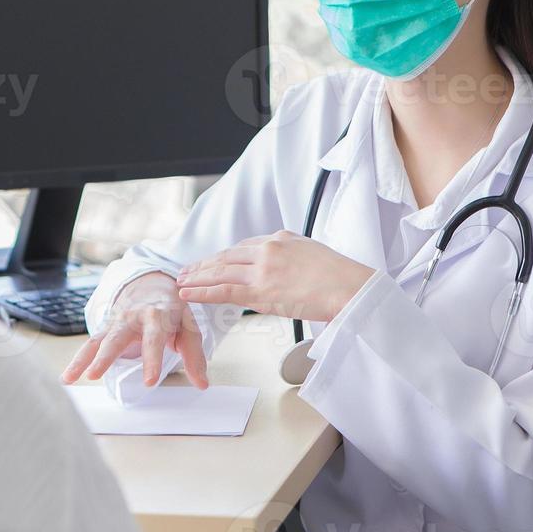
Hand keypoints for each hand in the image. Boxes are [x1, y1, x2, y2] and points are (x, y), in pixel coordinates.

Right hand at [59, 272, 208, 389]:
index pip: (154, 339)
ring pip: (96, 340)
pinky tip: (67, 378)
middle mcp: (132, 318)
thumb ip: (194, 356)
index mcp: (157, 316)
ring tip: (72, 378)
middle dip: (105, 357)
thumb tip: (201, 384)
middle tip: (94, 375)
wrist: (152, 283)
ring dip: (83, 359)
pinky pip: (89, 345)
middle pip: (116, 338)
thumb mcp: (189, 326)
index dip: (152, 360)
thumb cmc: (172, 309)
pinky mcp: (105, 328)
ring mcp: (116, 322)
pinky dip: (77, 360)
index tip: (149, 382)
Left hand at [175, 231, 375, 321]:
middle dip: (204, 264)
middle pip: (226, 257)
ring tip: (182, 281)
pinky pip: (223, 291)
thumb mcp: (312, 253)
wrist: (351, 288)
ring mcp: (262, 269)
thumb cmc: (341, 278)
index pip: (243, 247)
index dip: (224, 257)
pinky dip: (202, 291)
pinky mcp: (261, 290)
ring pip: (220, 272)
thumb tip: (284, 267)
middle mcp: (267, 249)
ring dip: (197, 277)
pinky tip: (188, 293)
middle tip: (187, 270)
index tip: (212, 262)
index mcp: (280, 238)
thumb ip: (292, 255)